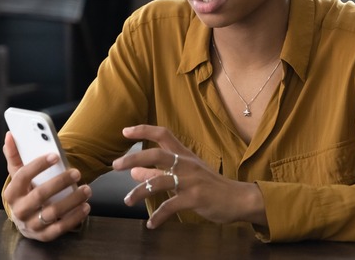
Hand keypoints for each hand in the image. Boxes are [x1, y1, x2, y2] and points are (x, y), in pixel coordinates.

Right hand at [2, 132, 91, 240]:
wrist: (26, 219)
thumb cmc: (25, 192)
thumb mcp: (19, 175)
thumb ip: (15, 156)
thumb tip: (10, 136)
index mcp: (12, 193)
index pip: (22, 176)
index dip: (38, 165)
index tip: (56, 155)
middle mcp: (19, 210)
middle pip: (39, 195)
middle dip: (59, 182)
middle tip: (77, 172)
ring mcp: (31, 224)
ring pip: (52, 213)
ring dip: (72, 200)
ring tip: (86, 189)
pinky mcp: (44, 235)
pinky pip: (60, 228)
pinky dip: (74, 217)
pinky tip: (85, 206)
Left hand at [112, 125, 266, 228]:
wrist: (238, 199)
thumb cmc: (210, 186)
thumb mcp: (185, 175)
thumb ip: (159, 172)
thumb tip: (134, 170)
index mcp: (184, 155)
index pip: (163, 135)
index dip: (143, 130)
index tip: (125, 131)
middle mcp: (186, 164)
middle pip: (156, 154)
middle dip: (133, 158)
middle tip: (115, 165)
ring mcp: (191, 180)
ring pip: (159, 182)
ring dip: (139, 192)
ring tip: (127, 201)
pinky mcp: (195, 198)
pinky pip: (170, 206)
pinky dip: (158, 216)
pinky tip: (151, 224)